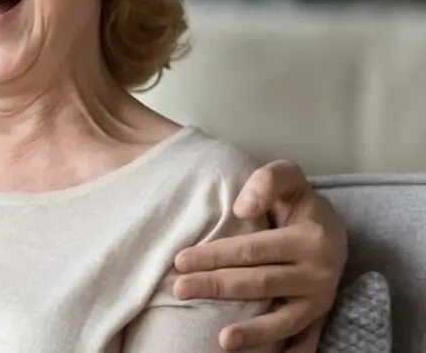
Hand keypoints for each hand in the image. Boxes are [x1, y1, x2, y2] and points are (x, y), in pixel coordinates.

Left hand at [172, 160, 346, 351]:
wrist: (332, 227)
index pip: (253, 250)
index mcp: (309, 238)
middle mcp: (318, 272)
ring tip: (221, 341)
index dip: (215, 255)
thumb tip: (242, 209)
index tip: (180, 260)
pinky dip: (289, 351)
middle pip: (259, 283)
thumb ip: (267, 181)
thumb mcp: (288, 178)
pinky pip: (305, 339)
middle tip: (179, 289)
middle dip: (216, 287)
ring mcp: (320, 299)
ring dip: (252, 332)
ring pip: (283, 319)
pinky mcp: (320, 317)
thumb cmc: (298, 201)